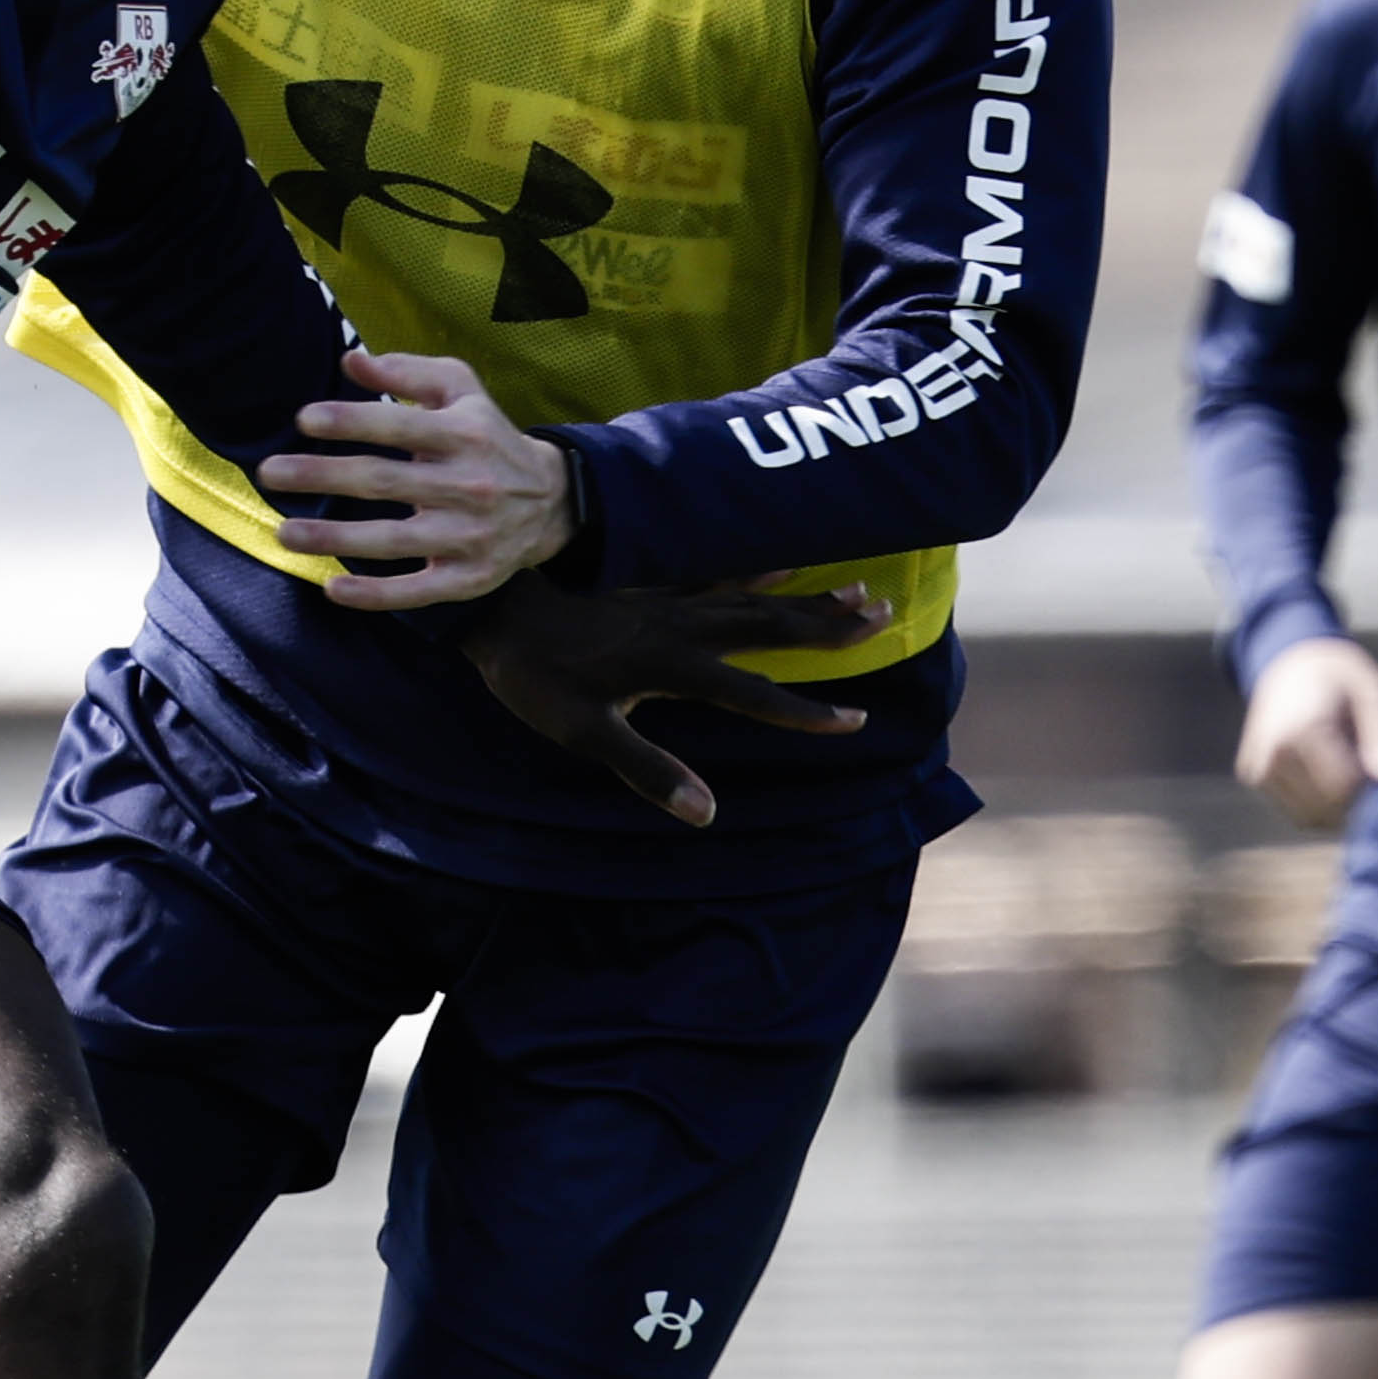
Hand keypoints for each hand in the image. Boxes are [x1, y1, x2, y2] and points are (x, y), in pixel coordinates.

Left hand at [264, 350, 576, 608]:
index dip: (351, 422)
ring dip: (335, 538)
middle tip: (271, 473)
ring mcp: (468, 537)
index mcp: (464, 434)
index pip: (400, 426)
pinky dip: (375, 595)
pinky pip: (417, 591)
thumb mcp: (463, 392)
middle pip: (385, 481)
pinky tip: (332, 588)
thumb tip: (351, 360)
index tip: (303, 420)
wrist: (552, 501)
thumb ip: (408, 373)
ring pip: (393, 540)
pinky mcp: (468, 578)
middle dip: (323, 476)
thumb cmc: (489, 437)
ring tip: (284, 532)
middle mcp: (468, 485)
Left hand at [458, 580, 879, 828]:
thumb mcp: (585, 735)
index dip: (806, 713)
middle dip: (827, 627)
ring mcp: (669, 601)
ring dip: (804, 598)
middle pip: (770, 629)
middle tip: (882, 616)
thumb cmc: (535, 678)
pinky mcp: (650, 585)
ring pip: (752, 598)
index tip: (855, 720)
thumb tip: (705, 814)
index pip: (756, 694)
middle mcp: (682, 629)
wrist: (495, 606)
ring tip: (854, 591)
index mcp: (673, 668)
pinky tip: (778, 564)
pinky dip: (752, 570)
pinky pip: (714, 573)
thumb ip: (648, 771)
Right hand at [1233, 638, 1377, 827]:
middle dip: (1351, 799)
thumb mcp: (1373, 692)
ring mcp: (1257, 766)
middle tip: (1357, 761)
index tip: (1371, 756)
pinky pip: (1294, 811)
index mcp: (1302, 730)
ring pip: (1309, 818)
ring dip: (1333, 806)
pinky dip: (1314, 802)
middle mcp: (1272, 752)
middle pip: (1326, 810)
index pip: (1343, 791)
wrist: (1287, 661)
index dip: (1367, 783)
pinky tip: (1319, 770)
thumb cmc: (1339, 676)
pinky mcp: (1251, 775)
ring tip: (1337, 763)